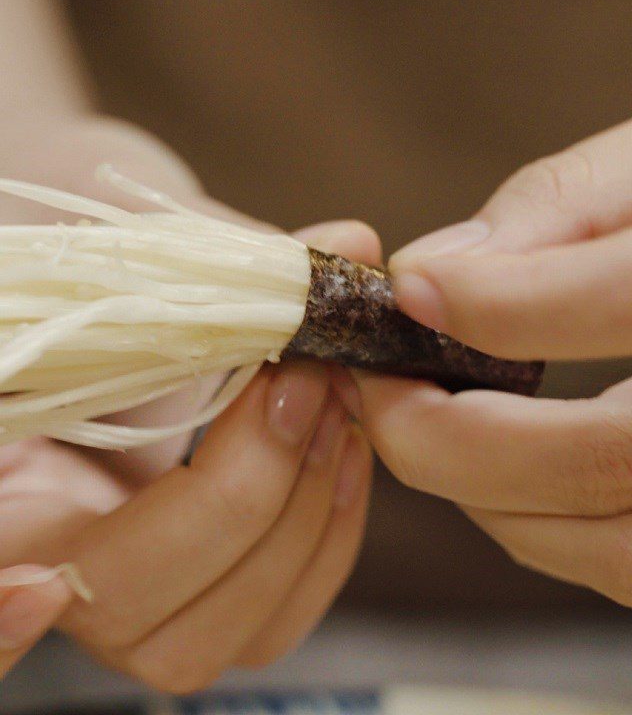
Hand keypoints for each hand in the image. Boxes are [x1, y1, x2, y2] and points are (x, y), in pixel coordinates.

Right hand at [0, 115, 377, 688]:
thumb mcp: (122, 244)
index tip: (43, 582)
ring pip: (214, 635)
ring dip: (301, 519)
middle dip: (245, 497)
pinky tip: (348, 445)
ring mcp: (145, 572)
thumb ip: (220, 256)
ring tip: (337, 402)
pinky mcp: (218, 570)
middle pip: (132, 609)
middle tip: (306, 381)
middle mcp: (62, 550)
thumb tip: (350, 242)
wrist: (98, 261)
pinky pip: (275, 615)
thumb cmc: (79, 244)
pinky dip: (327, 537)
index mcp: (8, 485)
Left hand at [354, 32, 631, 606]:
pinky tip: (500, 460)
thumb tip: (437, 272)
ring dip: (493, 502)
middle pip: (624, 459)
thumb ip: (575, 203)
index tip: (404, 292)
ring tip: (424, 425)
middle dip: (457, 441)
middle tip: (379, 386)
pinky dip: (550, 528)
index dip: (502, 304)